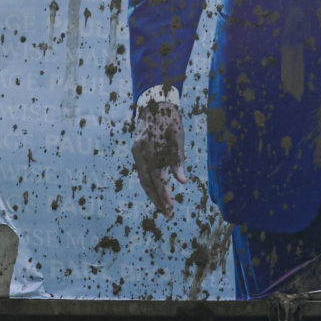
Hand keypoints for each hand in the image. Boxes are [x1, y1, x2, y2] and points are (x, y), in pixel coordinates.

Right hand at [132, 97, 187, 216]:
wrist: (154, 104)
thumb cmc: (170, 121)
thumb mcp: (177, 140)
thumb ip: (178, 162)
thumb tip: (183, 182)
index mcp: (150, 154)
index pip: (157, 181)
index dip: (164, 196)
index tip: (171, 209)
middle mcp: (140, 156)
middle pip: (148, 184)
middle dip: (158, 200)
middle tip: (169, 215)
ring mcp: (136, 154)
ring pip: (143, 180)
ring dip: (153, 194)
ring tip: (164, 207)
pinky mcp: (137, 151)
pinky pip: (142, 172)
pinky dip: (150, 183)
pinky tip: (157, 190)